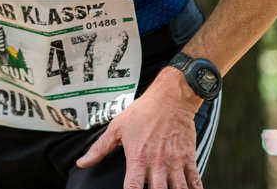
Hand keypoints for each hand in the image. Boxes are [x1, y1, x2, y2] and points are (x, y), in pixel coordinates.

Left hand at [75, 73, 203, 188]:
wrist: (171, 97)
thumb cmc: (142, 112)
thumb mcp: (117, 128)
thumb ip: (99, 149)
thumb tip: (82, 163)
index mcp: (137, 158)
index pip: (132, 188)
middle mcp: (157, 163)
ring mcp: (174, 162)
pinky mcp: (188, 158)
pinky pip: (194, 181)